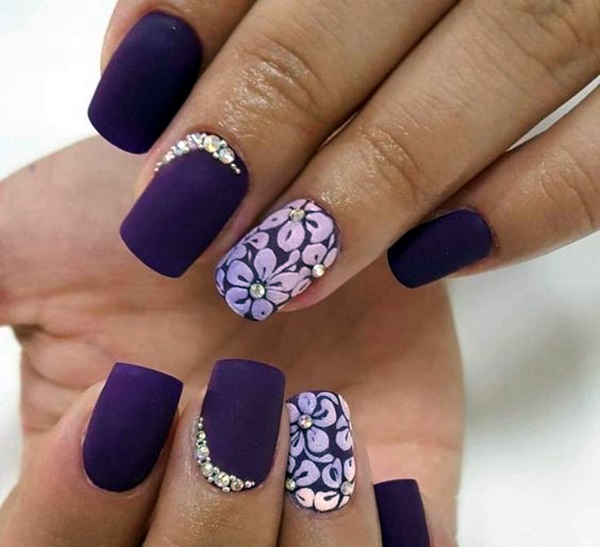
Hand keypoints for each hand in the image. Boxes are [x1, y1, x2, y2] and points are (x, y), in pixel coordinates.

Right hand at [0, 138, 473, 546]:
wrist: (314, 212)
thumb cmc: (185, 217)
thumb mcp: (40, 246)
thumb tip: (13, 386)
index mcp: (99, 499)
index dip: (69, 530)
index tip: (127, 406)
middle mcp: (196, 538)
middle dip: (201, 538)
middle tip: (236, 403)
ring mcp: (305, 544)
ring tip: (322, 432)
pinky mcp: (402, 530)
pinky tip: (399, 500)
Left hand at [88, 0, 599, 319]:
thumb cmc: (418, 1)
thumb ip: (248, 5)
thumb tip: (149, 76)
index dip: (187, 19)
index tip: (128, 109)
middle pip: (352, 15)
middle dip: (260, 124)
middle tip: (186, 223)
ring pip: (491, 67)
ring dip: (371, 189)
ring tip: (284, 271)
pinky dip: (526, 211)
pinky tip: (435, 261)